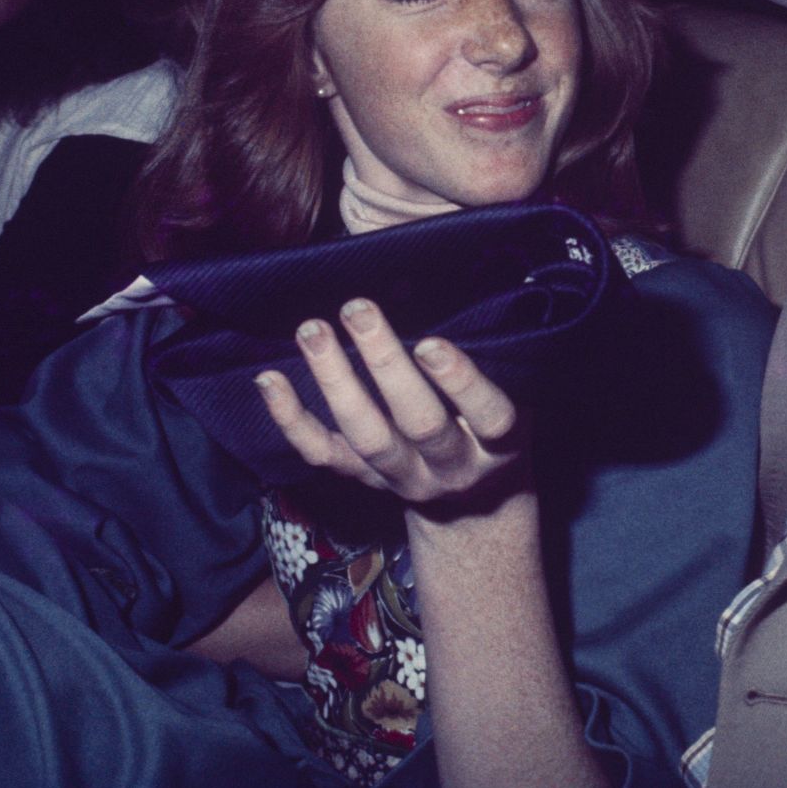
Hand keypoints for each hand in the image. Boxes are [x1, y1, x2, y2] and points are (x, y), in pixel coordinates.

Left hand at [255, 297, 527, 511]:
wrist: (474, 503)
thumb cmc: (492, 427)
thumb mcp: (518, 397)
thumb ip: (493, 358)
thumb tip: (452, 283)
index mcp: (498, 445)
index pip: (487, 416)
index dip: (460, 383)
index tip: (430, 343)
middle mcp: (452, 468)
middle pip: (420, 424)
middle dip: (386, 366)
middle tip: (358, 310)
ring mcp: (404, 478)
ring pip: (367, 437)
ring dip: (335, 380)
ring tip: (312, 330)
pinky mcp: (364, 480)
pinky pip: (323, 454)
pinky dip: (291, 420)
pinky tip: (268, 380)